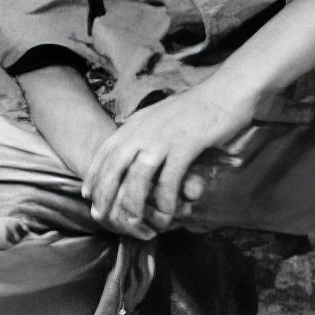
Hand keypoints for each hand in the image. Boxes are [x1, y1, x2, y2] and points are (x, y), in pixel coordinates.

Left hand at [79, 85, 259, 236]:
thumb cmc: (198, 106)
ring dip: (135, 204)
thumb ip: (146, 129)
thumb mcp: (162, 114)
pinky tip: (167, 214)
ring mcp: (164, 138)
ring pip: (139, 178)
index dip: (95, 174)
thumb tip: (134, 147)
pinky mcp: (185, 146)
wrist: (226, 91)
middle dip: (106, 195)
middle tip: (104, 217)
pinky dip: (165, 201)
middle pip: (115, 166)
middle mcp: (145, 129)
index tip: (87, 193)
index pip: (106, 149)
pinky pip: (169, 180)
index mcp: (138, 121)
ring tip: (135, 223)